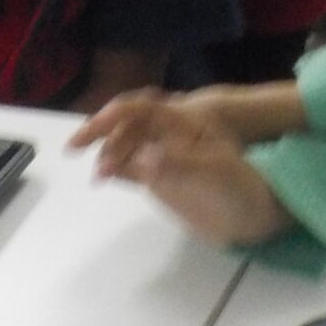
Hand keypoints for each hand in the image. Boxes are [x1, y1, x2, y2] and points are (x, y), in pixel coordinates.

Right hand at [71, 91, 291, 247]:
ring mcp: (161, 156)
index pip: (142, 109)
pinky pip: (128, 167)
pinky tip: (102, 177)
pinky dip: (112, 169)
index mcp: (183, 123)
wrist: (252, 217)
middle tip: (73, 148)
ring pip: (123, 145)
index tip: (93, 128)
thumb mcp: (215, 173)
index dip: (114, 114)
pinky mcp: (157, 177)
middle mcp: (167, 135)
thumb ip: (180, 165)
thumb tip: (145, 158)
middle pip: (126, 124)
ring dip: (105, 153)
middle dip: (99, 131)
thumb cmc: (241, 188)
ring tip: (97, 177)